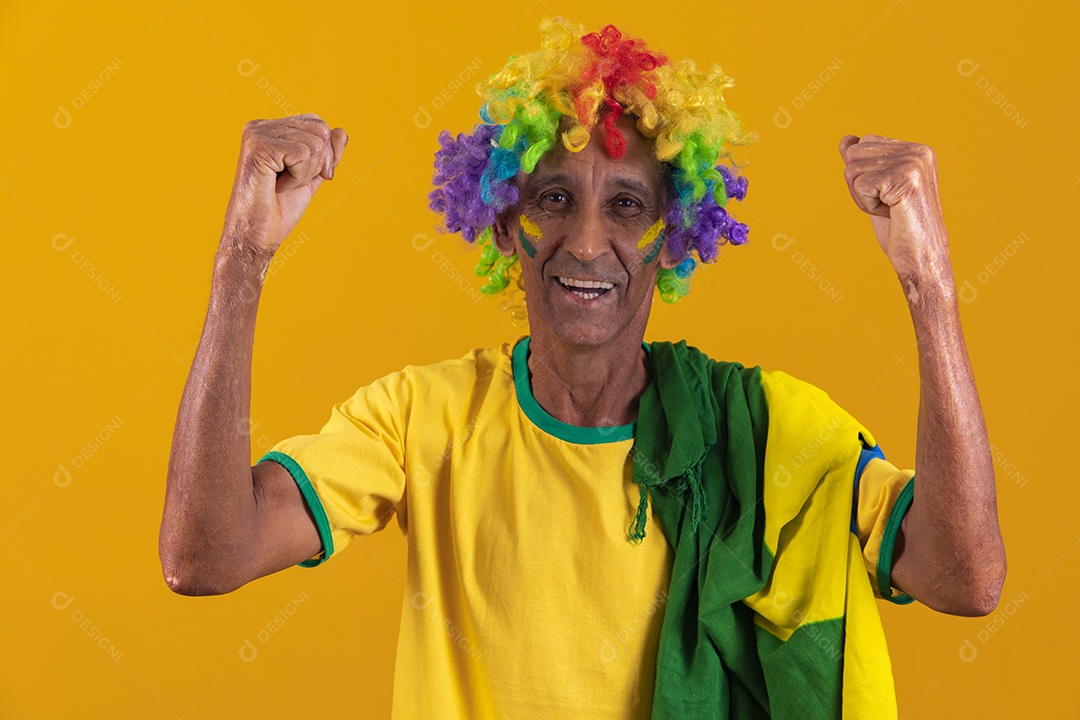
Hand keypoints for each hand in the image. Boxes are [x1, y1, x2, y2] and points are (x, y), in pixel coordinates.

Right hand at [221, 114, 346, 256]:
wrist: (257, 235)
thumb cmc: (280, 209)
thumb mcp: (312, 175)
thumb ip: (326, 154)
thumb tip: (341, 131)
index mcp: (271, 129)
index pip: (317, 123)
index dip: (324, 154)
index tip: (305, 178)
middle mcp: (261, 126)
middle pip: (320, 129)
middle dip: (318, 164)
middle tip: (291, 183)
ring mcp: (257, 134)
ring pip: (315, 143)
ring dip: (306, 173)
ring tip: (282, 185)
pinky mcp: (258, 147)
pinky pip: (302, 154)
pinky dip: (298, 177)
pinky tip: (278, 186)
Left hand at [838, 135, 950, 282]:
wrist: (921, 257)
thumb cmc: (900, 227)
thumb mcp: (877, 188)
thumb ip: (863, 162)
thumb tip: (845, 140)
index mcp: (916, 149)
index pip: (862, 144)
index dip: (862, 175)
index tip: (887, 195)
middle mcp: (918, 151)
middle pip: (854, 155)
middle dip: (859, 186)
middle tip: (887, 205)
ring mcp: (914, 163)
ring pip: (853, 170)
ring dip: (863, 198)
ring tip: (890, 210)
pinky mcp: (906, 179)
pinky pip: (860, 186)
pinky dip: (867, 206)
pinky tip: (891, 213)